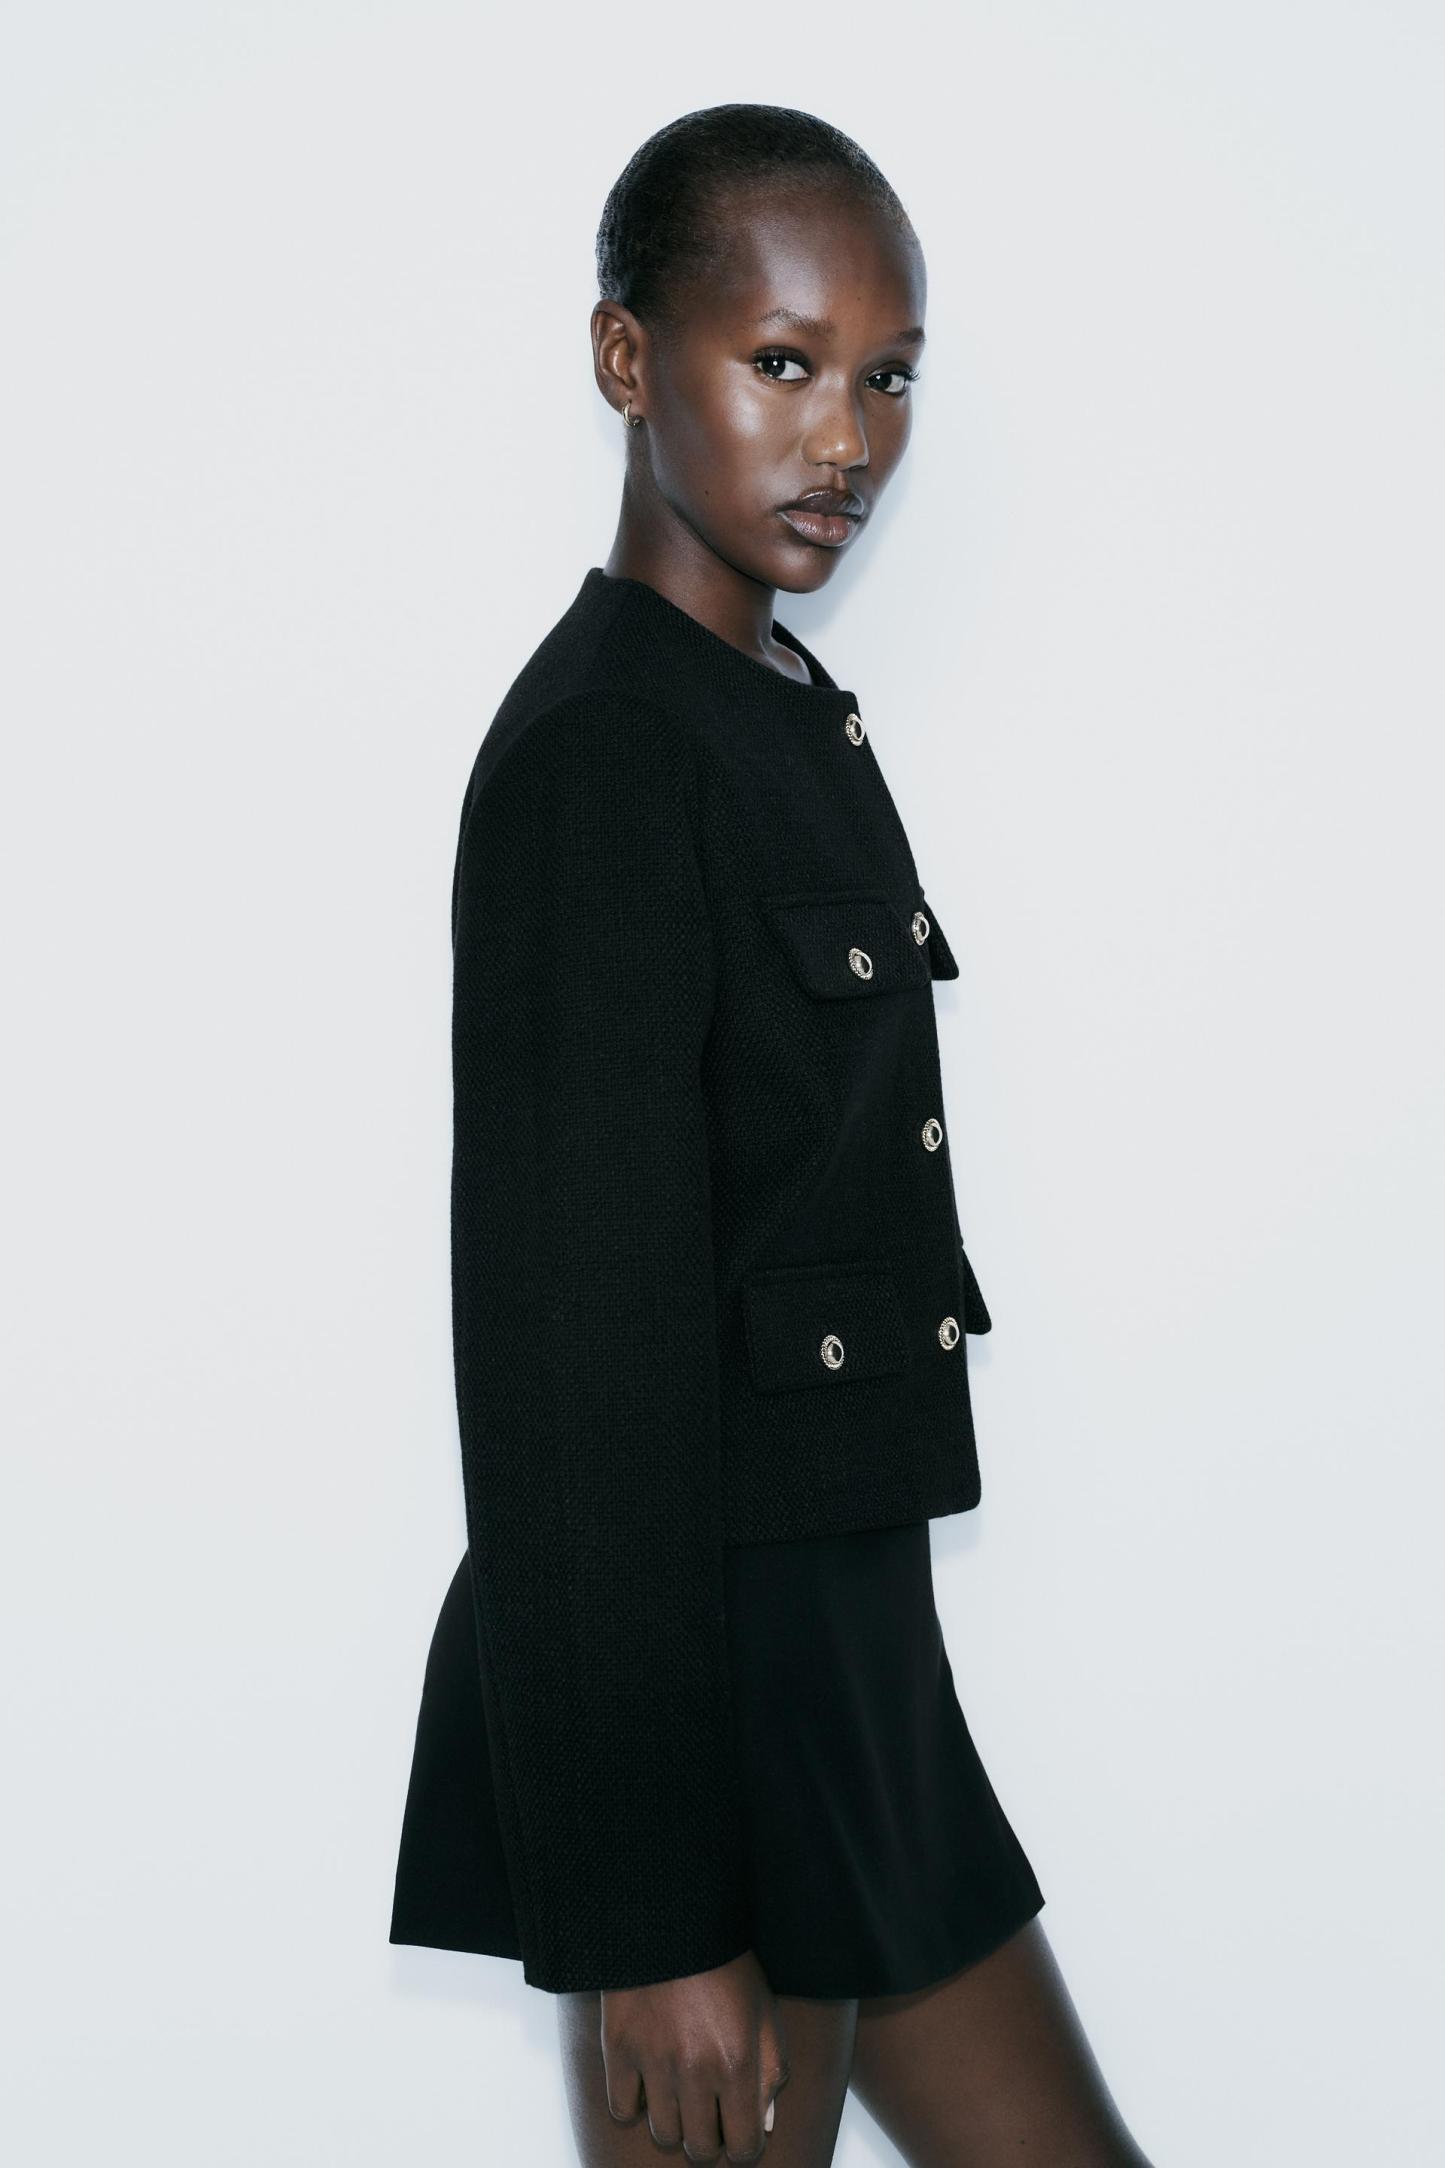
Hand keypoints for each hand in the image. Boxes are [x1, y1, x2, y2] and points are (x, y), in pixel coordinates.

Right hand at [600, 1947, 790, 2160]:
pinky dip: (635, 2104)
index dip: (744, 2144)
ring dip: (674, 2122)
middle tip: (708, 2110)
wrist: (672, 1920)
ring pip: (663, 2135)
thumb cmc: (727, 1966)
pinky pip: (622, 2109)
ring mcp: (654, 2063)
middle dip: (709, 2138)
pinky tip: (648, 2081)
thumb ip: (772, 2072)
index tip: (738, 2128)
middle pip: (700, 2150)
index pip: (745, 2148)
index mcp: (739, 2064)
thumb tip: (763, 2124)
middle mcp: (696, 2072)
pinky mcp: (619, 2049)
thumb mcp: (765, 2013)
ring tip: (679, 2093)